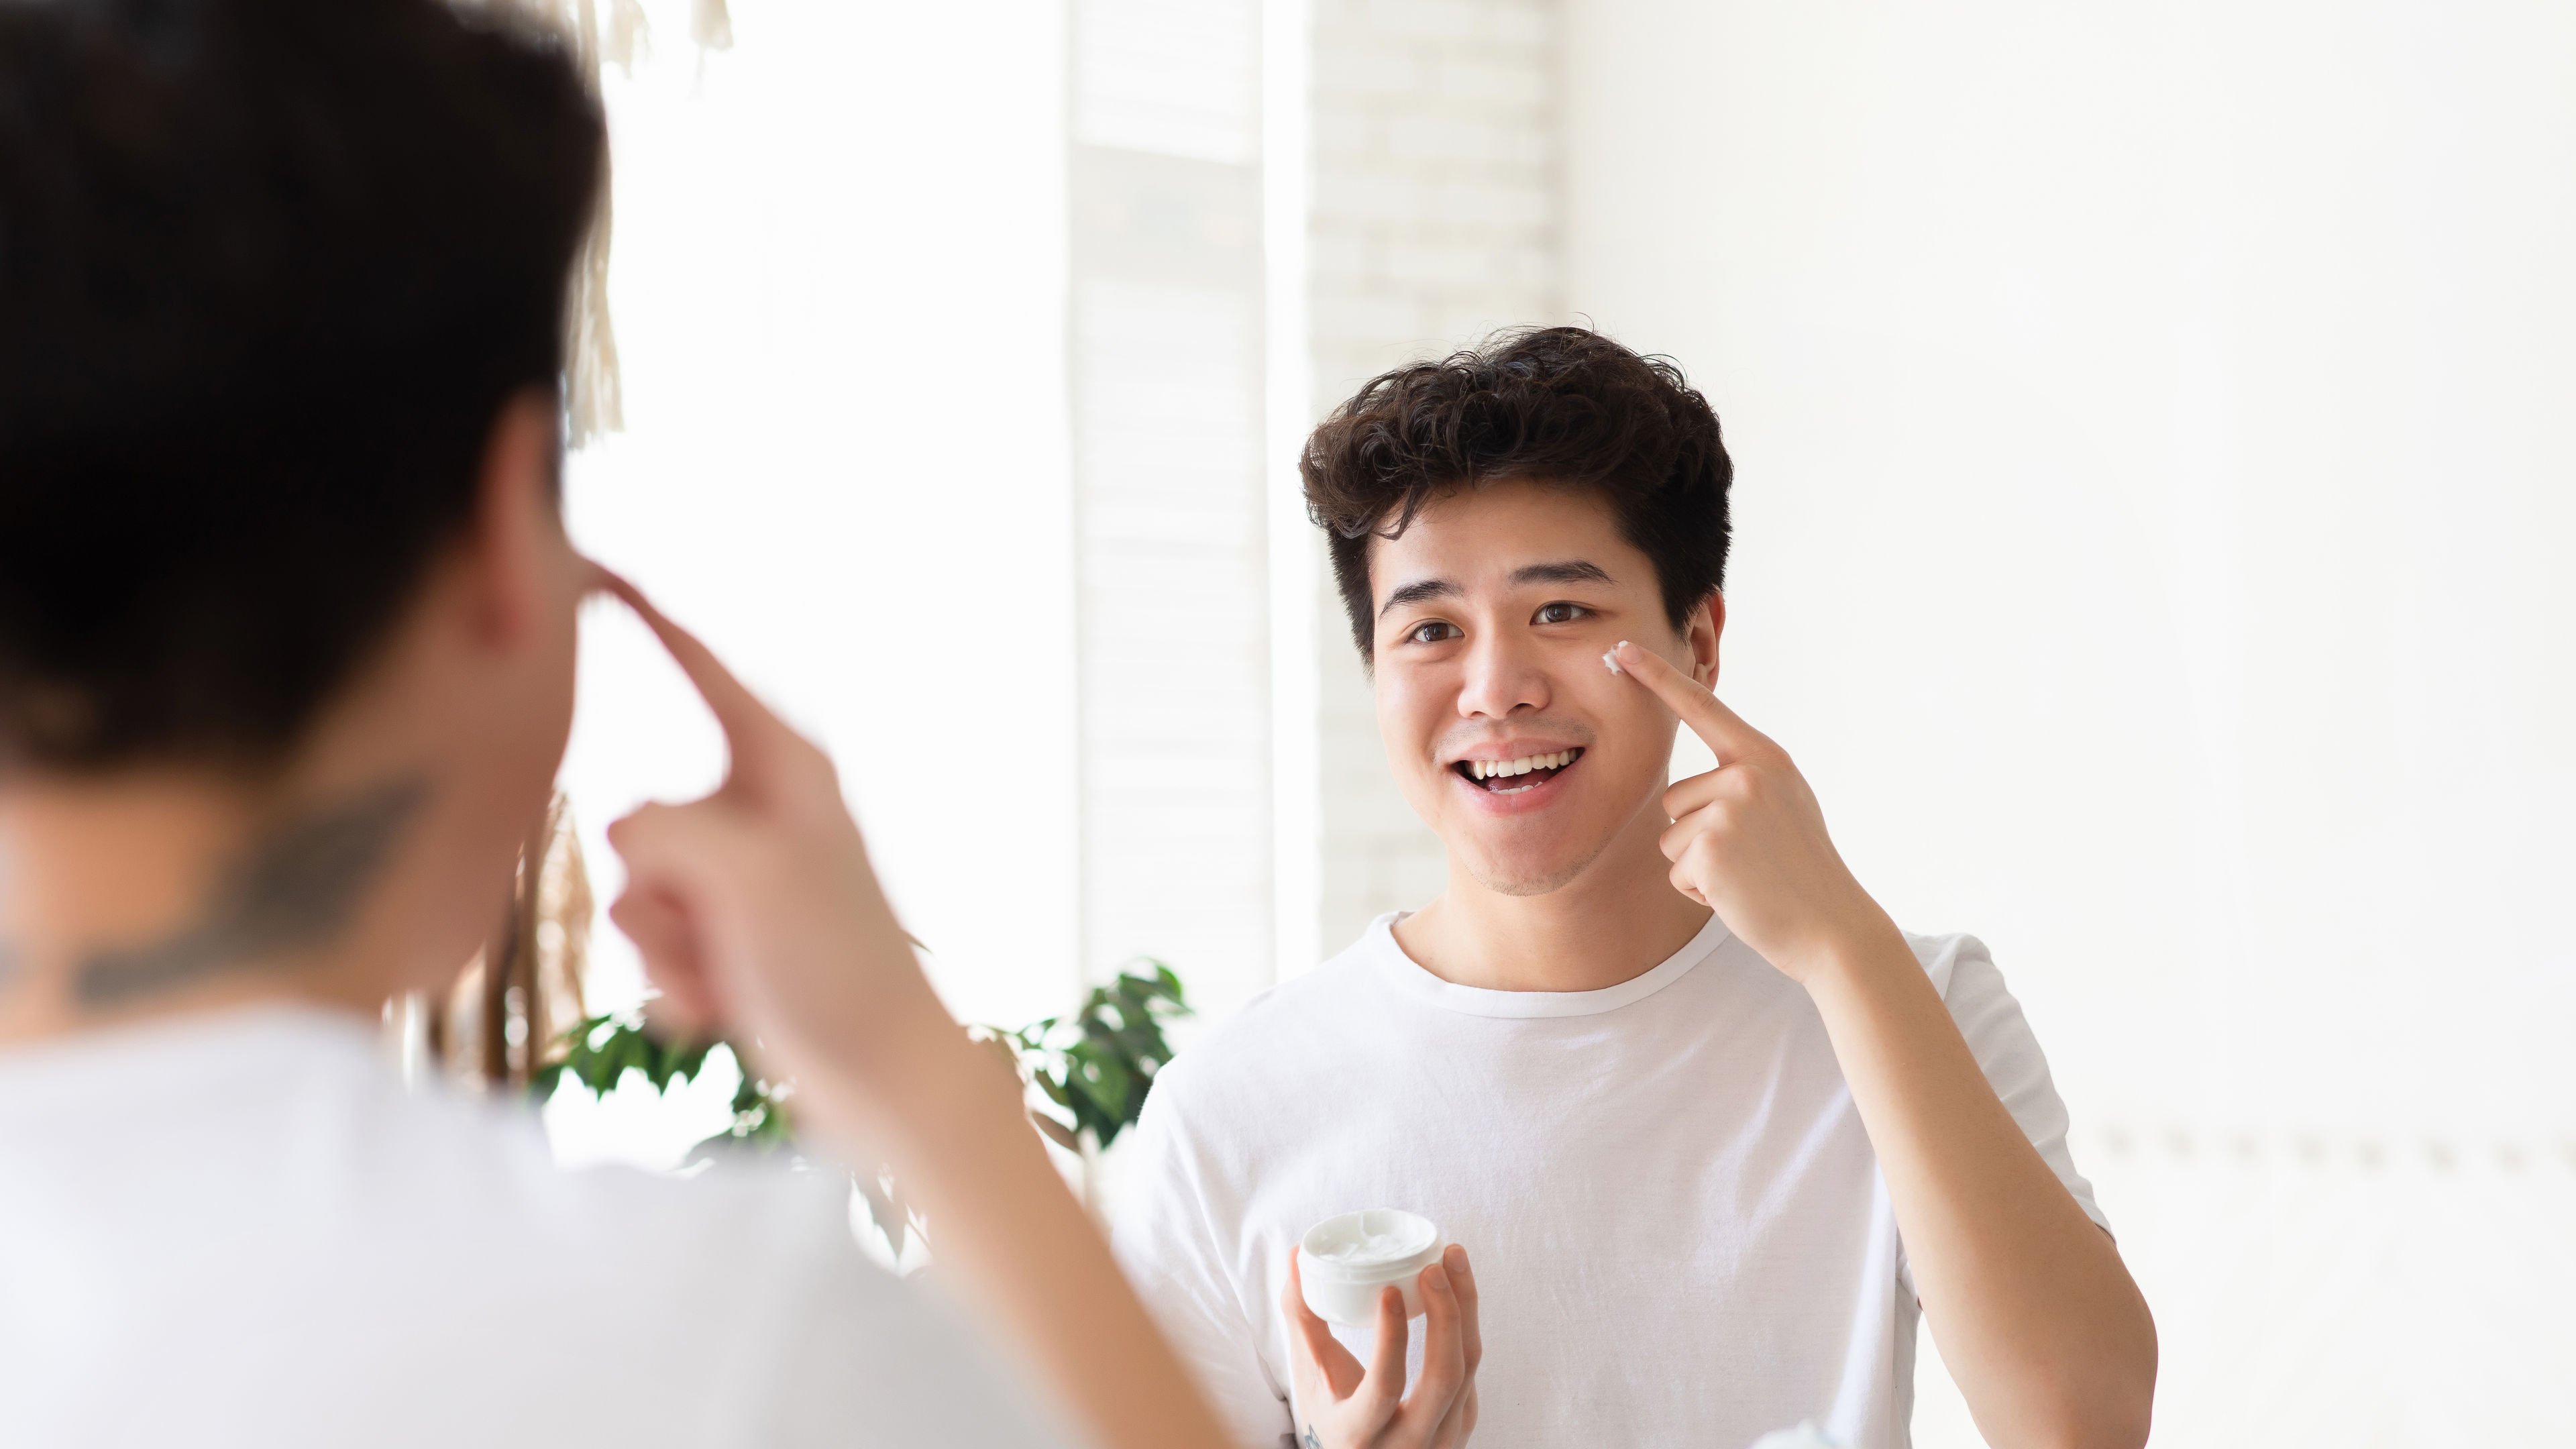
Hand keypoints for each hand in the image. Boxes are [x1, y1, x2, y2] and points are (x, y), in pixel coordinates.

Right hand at [598, 572, 961, 1107]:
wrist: (886, 1080)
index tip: (590, 569)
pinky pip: (651, 954)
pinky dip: (684, 992)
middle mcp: (756, 812)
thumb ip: (666, 828)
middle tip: (728, 928)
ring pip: (632, 898)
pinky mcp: (727, 940)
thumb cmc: (840, 967)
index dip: (644, 616)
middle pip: (635, 820)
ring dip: (673, 952)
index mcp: (782, 767)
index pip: (700, 667)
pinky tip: (738, 1011)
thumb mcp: (749, 874)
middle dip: (659, 891)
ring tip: (742, 975)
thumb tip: (625, 831)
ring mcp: (739, 881)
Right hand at [1281, 1245, 1480, 1448]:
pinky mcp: (1462, 1426)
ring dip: (1466, 1310)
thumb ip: (1302, 1318)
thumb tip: (1295, 1256)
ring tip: (1454, 1261)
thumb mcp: (1310, 1375)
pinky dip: (1467, 1327)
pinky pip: (1471, 1373)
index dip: (1392, 1338)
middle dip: (1447, 1314)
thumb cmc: (1331, 1413)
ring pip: (1467, 1370)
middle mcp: (1407, 1443)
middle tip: (1433, 1267)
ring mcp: (1442, 1439)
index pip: (1385, 1386)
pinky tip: (1458, 1291)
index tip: (1390, 1290)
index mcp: (1359, 1431)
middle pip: (1444, 1377)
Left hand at [1608, 640, 1902, 981]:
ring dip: (1699, 866)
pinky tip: (1739, 895)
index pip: (1701, 707)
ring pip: (1671, 838)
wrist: (1832, 927)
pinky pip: (1677, 871)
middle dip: (1699, 836)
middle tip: (1751, 858)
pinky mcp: (1710, 850)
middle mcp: (1745, 775)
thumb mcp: (1783, 804)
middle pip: (1674, 799)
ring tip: (1747, 875)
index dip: (1657, 676)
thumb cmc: (1802, 871)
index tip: (1621, 649)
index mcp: (1763, 757)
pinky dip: (1700, 892)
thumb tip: (1695, 778)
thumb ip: (1744, 779)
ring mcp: (1728, 811)